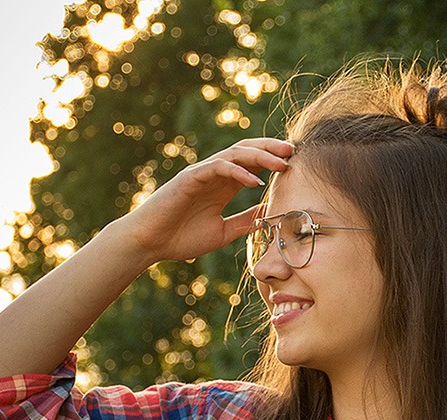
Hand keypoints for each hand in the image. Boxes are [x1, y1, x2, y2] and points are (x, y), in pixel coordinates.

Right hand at [119, 138, 292, 263]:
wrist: (150, 243)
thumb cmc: (182, 238)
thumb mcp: (224, 231)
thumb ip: (246, 221)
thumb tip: (270, 216)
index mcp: (224, 186)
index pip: (253, 165)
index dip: (274, 161)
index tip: (296, 165)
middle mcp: (215, 175)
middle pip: (248, 152)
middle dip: (272, 149)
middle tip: (294, 151)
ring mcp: (202, 174)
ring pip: (235, 154)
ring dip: (260, 156)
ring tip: (281, 161)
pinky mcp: (189, 179)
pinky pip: (217, 168)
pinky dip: (237, 172)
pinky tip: (253, 181)